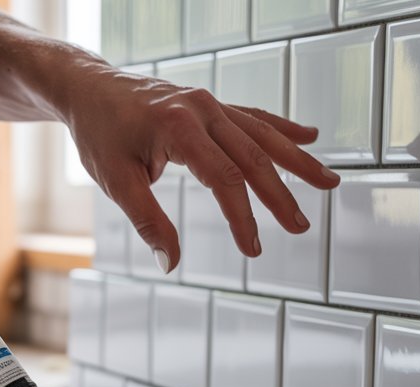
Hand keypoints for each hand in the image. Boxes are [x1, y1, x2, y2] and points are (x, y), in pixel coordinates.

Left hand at [59, 66, 340, 265]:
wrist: (91, 89)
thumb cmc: (100, 135)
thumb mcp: (116, 182)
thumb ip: (148, 222)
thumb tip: (171, 263)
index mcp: (178, 127)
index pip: (224, 179)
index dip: (242, 217)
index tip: (254, 249)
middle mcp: (201, 109)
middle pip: (252, 156)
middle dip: (281, 194)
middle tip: (301, 226)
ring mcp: (209, 103)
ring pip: (262, 133)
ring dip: (297, 159)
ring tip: (328, 182)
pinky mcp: (210, 104)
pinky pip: (253, 116)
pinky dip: (281, 128)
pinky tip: (308, 137)